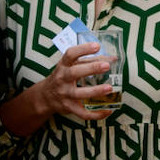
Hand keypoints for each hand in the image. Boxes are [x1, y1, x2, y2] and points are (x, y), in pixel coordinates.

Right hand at [0, 42, 115, 136]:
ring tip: (109, 88)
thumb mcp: (72, 67)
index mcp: (63, 65)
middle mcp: (62, 78)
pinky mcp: (69, 107)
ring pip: (79, 94)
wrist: (46, 96)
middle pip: (75, 72)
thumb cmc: (64, 77)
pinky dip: (95, 114)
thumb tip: (113, 58)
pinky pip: (82, 113)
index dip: (83, 49)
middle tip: (106, 65)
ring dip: (95, 91)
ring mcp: (65, 94)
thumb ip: (90, 61)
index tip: (97, 46)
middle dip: (91, 68)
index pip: (70, 54)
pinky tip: (107, 110)